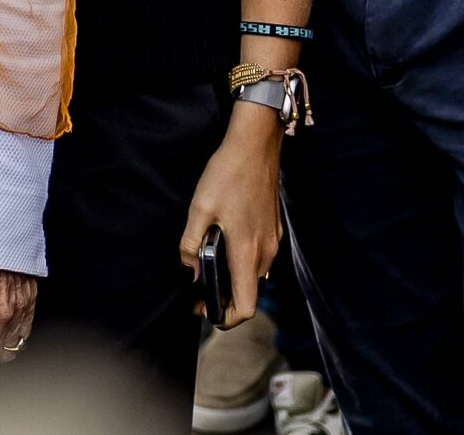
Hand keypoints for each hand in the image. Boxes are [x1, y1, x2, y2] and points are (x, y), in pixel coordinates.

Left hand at [180, 103, 284, 325]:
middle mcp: (265, 252)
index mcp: (247, 252)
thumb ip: (191, 245)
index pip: (245, 306)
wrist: (255, 145)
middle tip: (198, 286)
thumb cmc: (227, 174)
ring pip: (254, 275)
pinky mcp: (274, 229)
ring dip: (233, 278)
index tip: (205, 309)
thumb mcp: (199, 208)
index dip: (225, 318)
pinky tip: (224, 241)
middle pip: (249, 293)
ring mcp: (273, 240)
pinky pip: (259, 257)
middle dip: (224, 297)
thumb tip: (189, 272)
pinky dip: (242, 261)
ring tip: (208, 261)